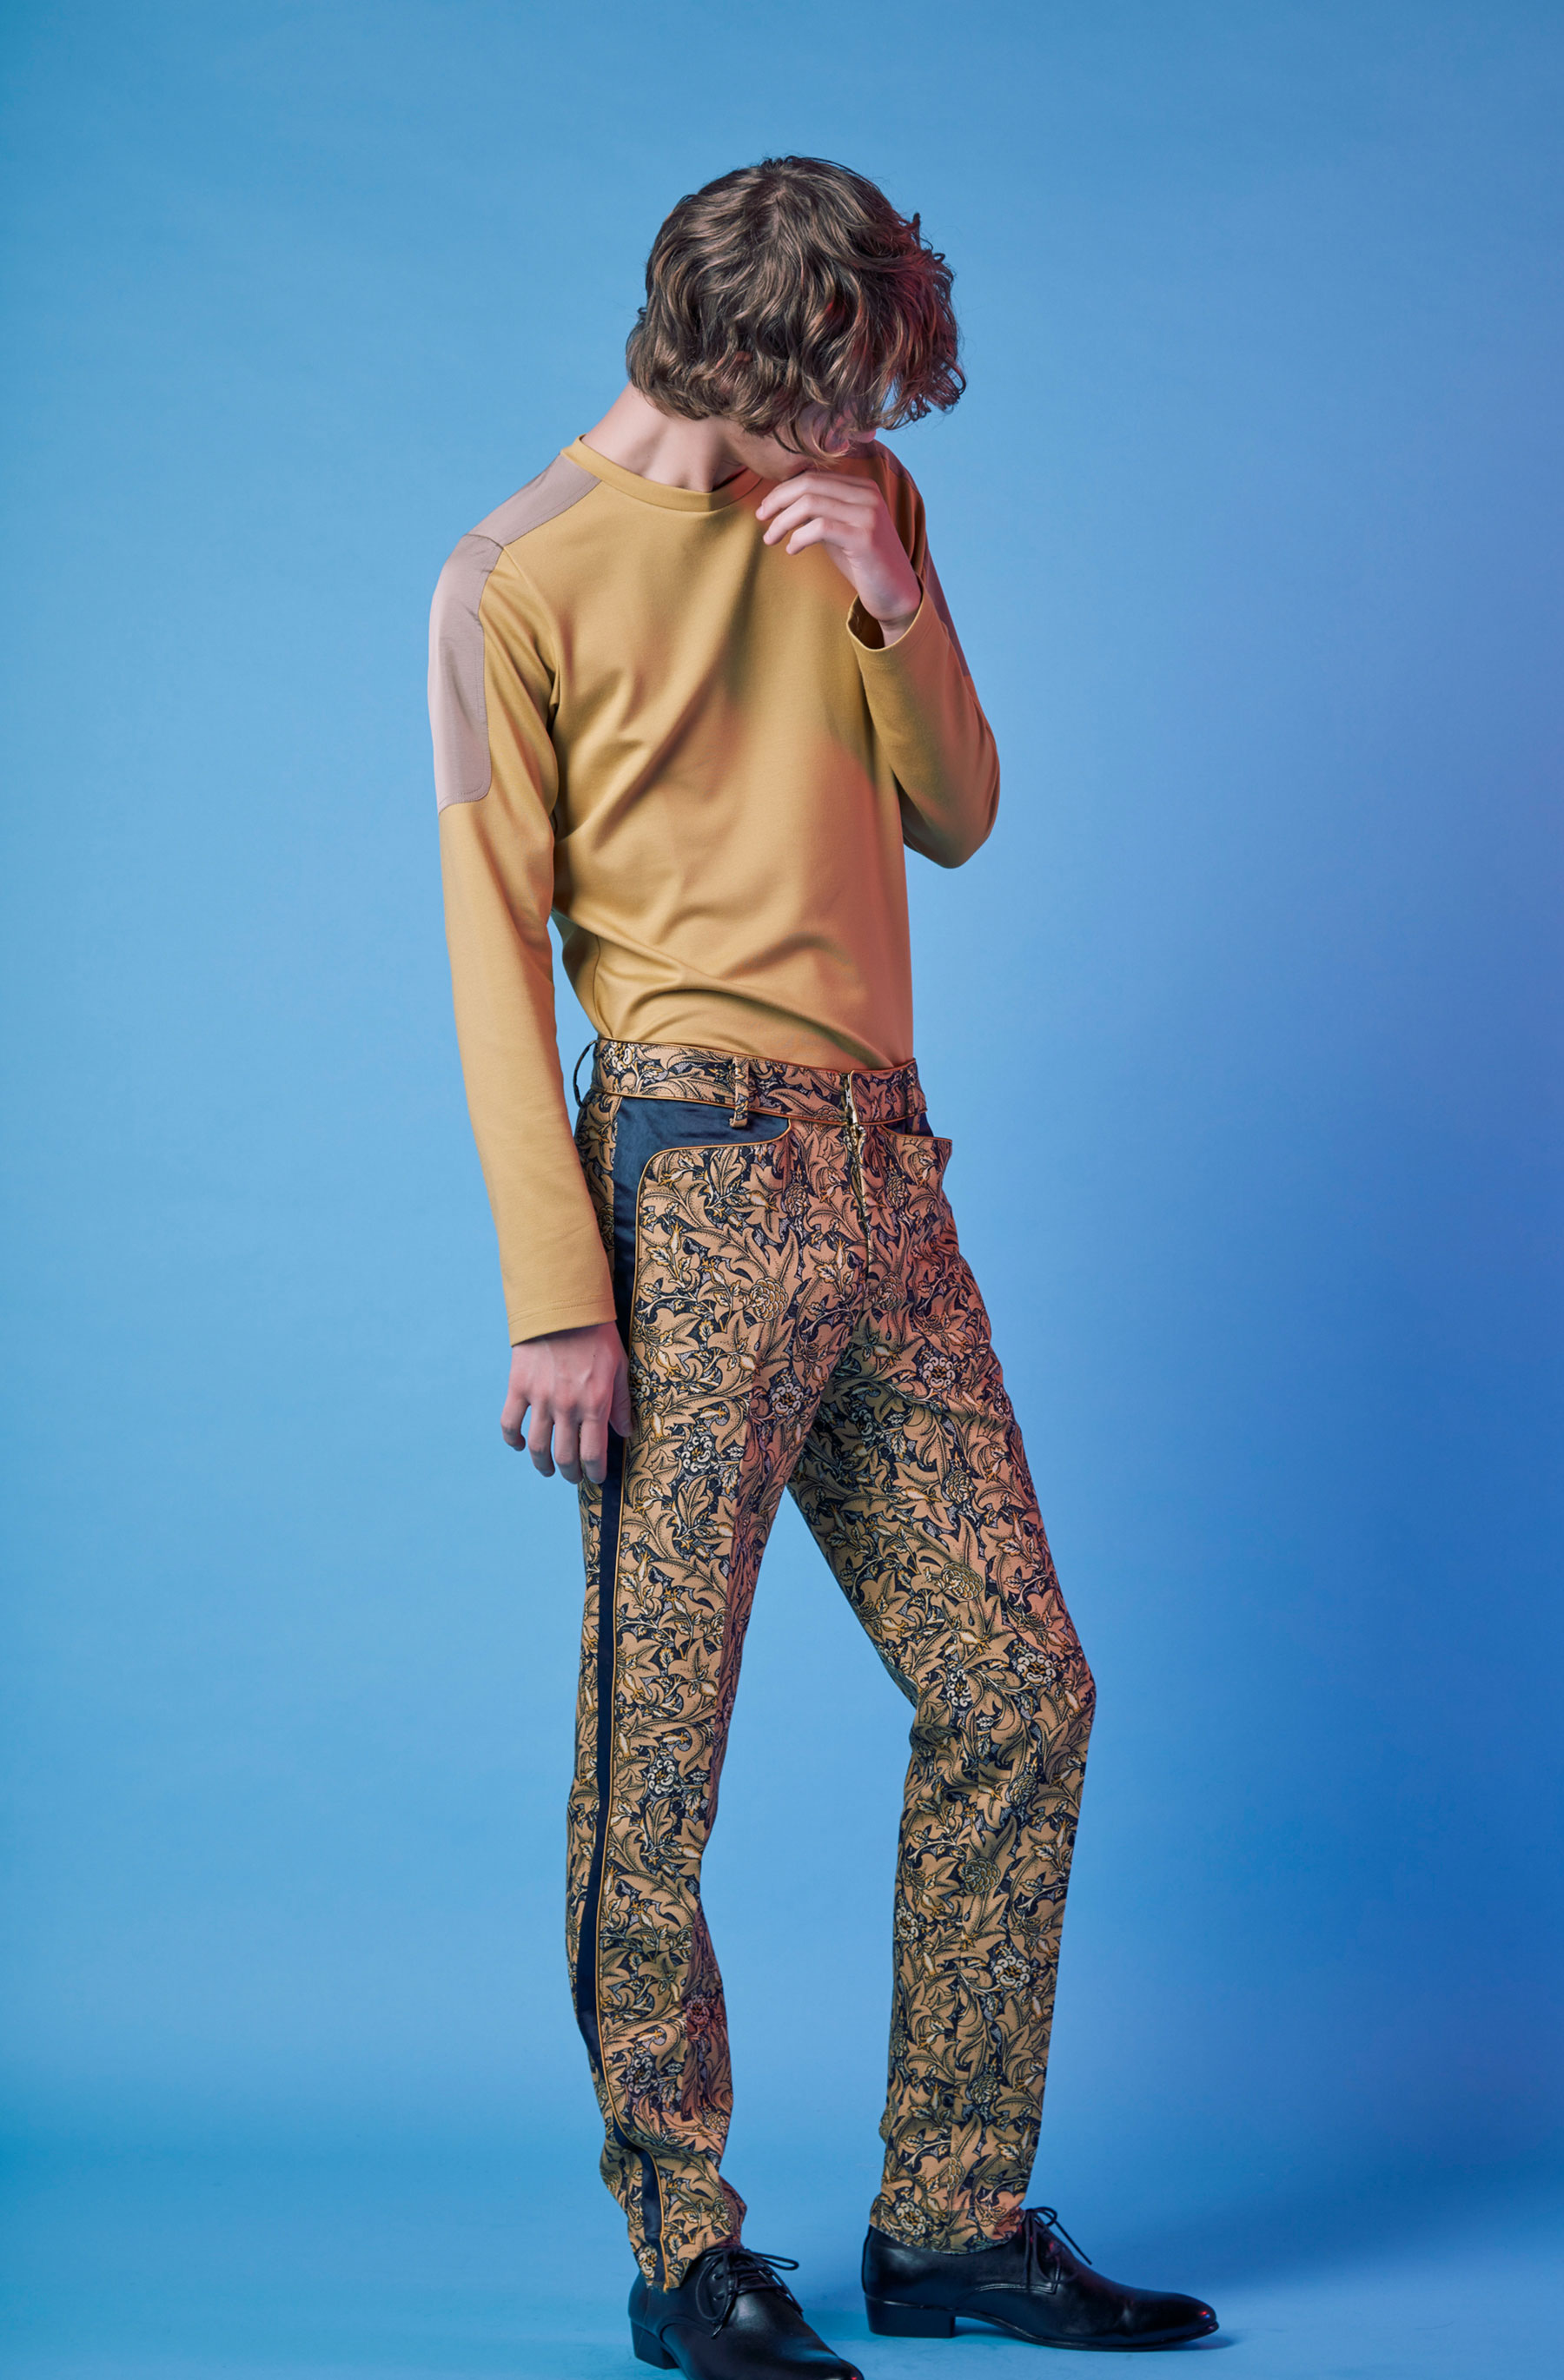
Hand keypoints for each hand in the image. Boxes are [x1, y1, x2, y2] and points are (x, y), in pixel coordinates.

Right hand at [501, 1320, 631, 1485]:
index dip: (594, 1472)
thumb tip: (625, 1431)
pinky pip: (510, 1423)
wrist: (562, 1306)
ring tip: (548, 1469)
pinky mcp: (519, 1387)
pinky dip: (513, 1440)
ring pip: (538, 1447)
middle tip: (573, 1476)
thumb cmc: (596, 1335)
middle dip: (570, 1473)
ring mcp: (540, 1398)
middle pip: (564, 1457)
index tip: (595, 1477)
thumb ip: (621, 1402)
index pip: (593, 1454)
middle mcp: (566, 1406)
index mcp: (594, 1403)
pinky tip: (520, 1445)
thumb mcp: (618, 1367)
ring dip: (543, 1465)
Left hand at [755, 468, 921, 641]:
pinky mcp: (864, 538)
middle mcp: (868, 495)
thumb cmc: (863, 563)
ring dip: (783, 521)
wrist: (894, 593)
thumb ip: (819, 512)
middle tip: (760, 518)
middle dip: (778, 500)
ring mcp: (868, 515)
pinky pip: (820, 528)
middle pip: (809, 484)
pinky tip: (791, 550)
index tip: (765, 509)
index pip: (814, 477)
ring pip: (811, 503)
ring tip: (769, 538)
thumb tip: (783, 501)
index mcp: (862, 487)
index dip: (784, 490)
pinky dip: (798, 538)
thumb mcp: (839, 529)